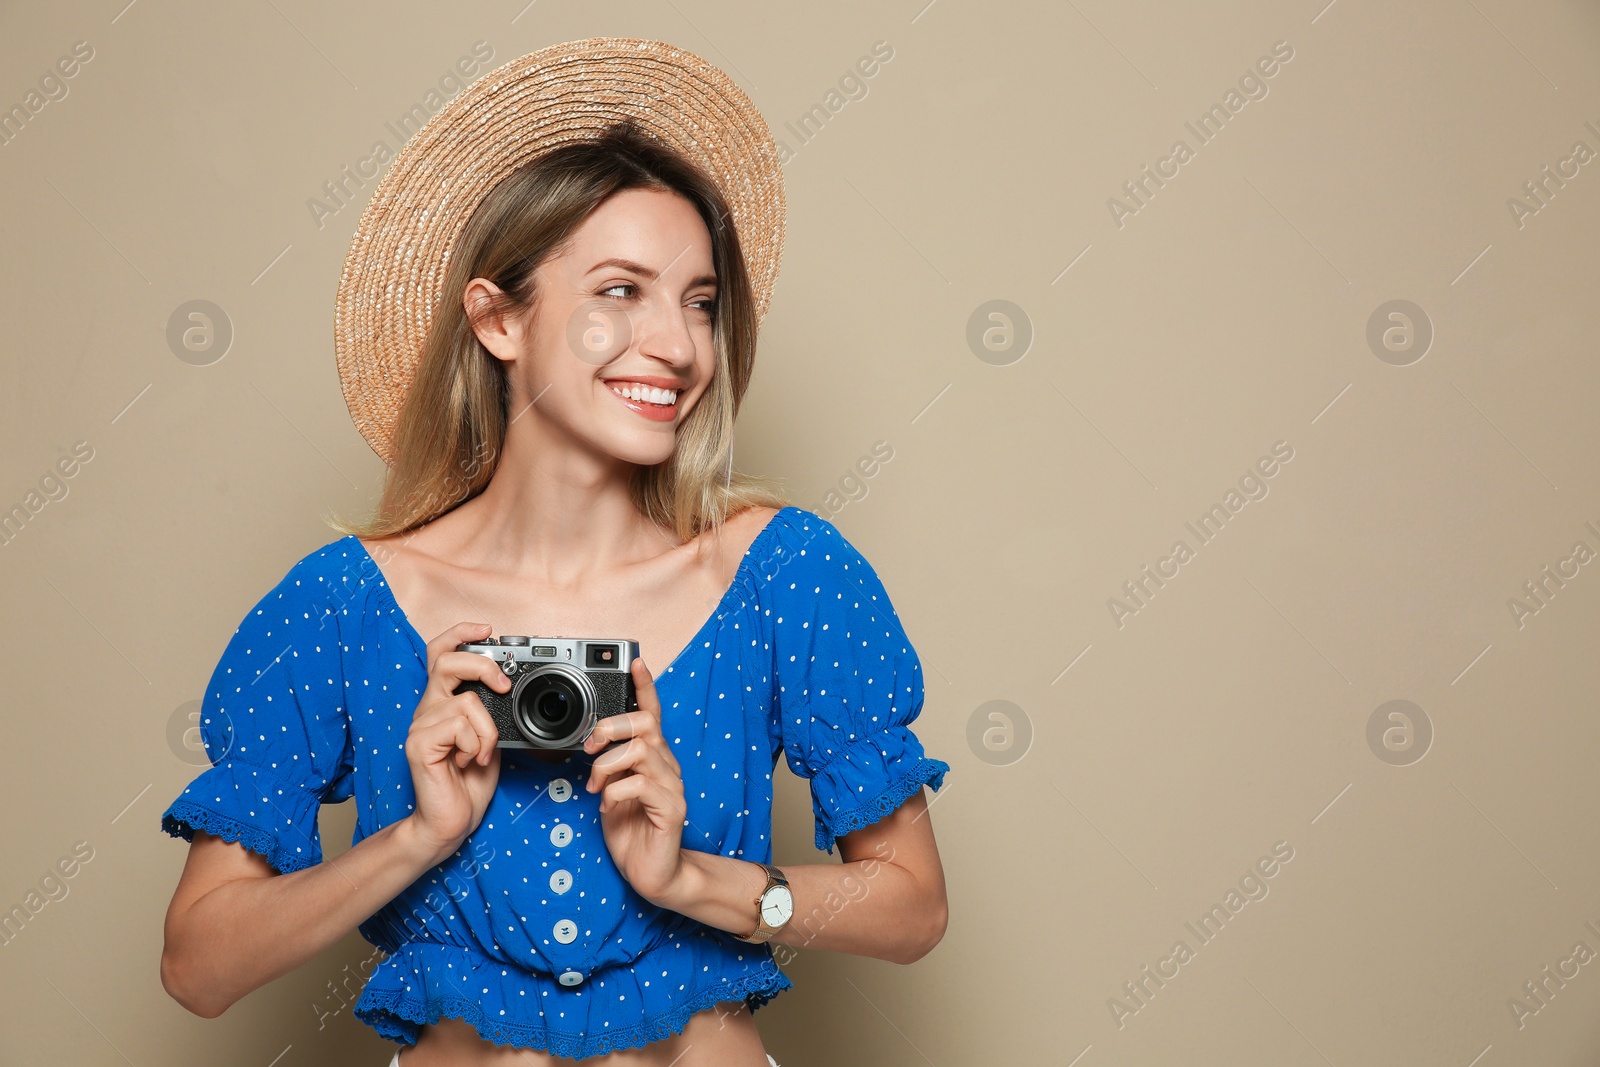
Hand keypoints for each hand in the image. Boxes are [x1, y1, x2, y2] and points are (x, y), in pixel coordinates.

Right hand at [402, 622, 507, 863]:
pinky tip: (467, 762)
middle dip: (481, 666)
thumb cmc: (470, 782)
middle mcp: (428, 709)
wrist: (451, 821)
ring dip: (488, 731)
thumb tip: (509, 688)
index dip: (461, 633)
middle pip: (446, 660)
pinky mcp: (418, 744)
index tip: (487, 629)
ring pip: (467, 702)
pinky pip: (459, 726)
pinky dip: (476, 745)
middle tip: (503, 686)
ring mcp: (420, 725)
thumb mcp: (491, 737)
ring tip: (482, 753)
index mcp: (444, 703)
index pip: (442, 653)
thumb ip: (491, 711)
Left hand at [583, 657, 687, 904]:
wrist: (653, 873)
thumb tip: (594, 746)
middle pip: (645, 725)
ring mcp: (672, 788)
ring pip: (641, 750)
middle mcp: (667, 768)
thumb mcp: (613, 791)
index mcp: (653, 760)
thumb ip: (610, 766)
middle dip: (611, 728)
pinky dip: (615, 791)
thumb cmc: (632, 832)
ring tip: (596, 787)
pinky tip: (608, 806)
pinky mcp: (671, 810)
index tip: (636, 662)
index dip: (646, 687)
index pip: (653, 714)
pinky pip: (640, 784)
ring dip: (607, 765)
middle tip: (590, 749)